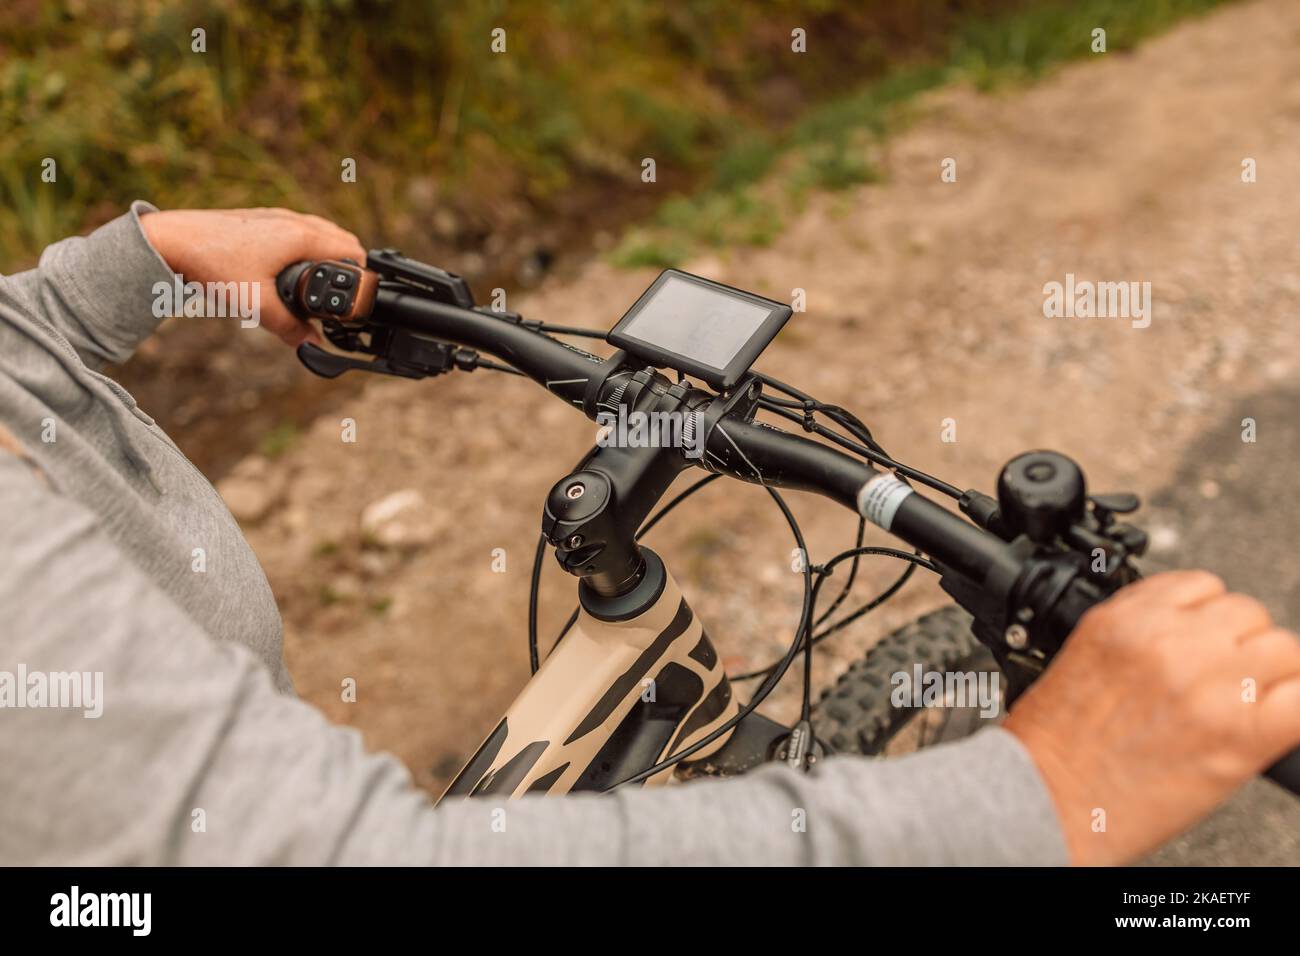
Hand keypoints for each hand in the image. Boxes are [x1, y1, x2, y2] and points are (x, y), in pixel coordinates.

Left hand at [140, 207, 366, 346]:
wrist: (170, 241)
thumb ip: (290, 328)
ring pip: (318, 232)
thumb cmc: (212, 265)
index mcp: (300, 236)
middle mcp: (292, 220)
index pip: (352, 250)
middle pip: (339, 238)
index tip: (354, 298)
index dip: (361, 276)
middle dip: (345, 266)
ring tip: (316, 283)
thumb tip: (311, 344)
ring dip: (325, 255)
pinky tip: (287, 268)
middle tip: (338, 295)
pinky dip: (304, 247)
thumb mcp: (256, 304)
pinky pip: (297, 229)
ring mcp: (275, 216)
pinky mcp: (259, 219)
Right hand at [1004, 570, 1299, 865]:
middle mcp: (1168, 642)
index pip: (1202, 586)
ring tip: (1240, 708)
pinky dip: (1292, 711)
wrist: (1044, 798)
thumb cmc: (1053, 742)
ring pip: (1283, 650)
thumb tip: (1190, 628)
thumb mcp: (1082, 656)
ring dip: (1270, 677)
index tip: (1202, 643)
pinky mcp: (1236, 734)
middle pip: (1247, 614)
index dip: (1207, 619)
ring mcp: (1206, 685)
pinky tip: (1266, 727)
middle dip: (1238, 647)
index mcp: (1126, 619)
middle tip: (1220, 683)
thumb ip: (1138, 632)